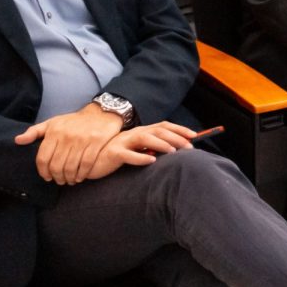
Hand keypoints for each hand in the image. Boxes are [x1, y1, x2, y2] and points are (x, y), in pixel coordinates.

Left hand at [18, 103, 123, 185]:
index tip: (46, 177)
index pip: (43, 158)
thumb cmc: (74, 121)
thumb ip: (34, 132)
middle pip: (56, 165)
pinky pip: (86, 164)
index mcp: (54, 132)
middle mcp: (66, 136)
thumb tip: (17, 141)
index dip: (43, 172)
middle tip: (60, 181)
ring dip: (69, 178)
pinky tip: (81, 177)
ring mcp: (82, 140)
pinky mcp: (96, 143)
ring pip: (71, 167)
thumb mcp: (53, 122)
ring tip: (70, 181)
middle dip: (57, 177)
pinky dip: (82, 174)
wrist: (102, 112)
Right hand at [85, 122, 200, 181]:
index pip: (164, 126)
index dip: (179, 129)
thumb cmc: (117, 156)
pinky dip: (140, 157)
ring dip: (160, 144)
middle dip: (175, 137)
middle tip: (189, 146)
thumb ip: (153, 147)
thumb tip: (176, 149)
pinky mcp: (113, 154)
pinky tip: (151, 160)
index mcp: (141, 132)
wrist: (91, 161)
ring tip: (173, 151)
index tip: (195, 135)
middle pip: (157, 131)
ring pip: (144, 139)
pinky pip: (128, 155)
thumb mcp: (137, 149)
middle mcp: (133, 134)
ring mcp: (123, 142)